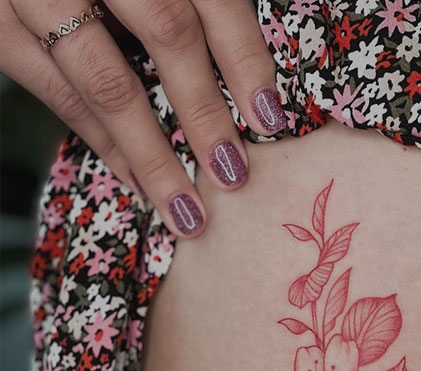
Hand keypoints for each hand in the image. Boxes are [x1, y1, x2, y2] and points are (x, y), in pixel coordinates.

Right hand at [1, 0, 285, 237]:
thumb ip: (195, 12)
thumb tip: (250, 86)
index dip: (244, 56)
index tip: (270, 118)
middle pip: (166, 29)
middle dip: (204, 110)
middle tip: (232, 173)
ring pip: (107, 79)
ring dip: (152, 153)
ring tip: (186, 210)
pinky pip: (58, 93)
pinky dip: (103, 143)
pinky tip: (136, 180)